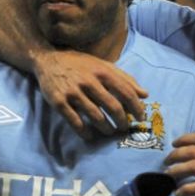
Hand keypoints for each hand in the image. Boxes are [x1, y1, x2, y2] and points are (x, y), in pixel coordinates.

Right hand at [32, 49, 148, 138]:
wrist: (48, 60)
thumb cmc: (80, 64)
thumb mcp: (103, 65)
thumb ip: (125, 79)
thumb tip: (145, 94)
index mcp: (103, 72)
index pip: (126, 93)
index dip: (136, 108)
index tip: (140, 118)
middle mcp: (89, 81)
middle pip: (113, 107)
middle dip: (122, 121)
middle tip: (124, 128)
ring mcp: (73, 92)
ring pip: (96, 116)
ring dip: (106, 128)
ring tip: (109, 131)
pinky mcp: (59, 101)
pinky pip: (75, 121)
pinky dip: (84, 132)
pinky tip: (89, 135)